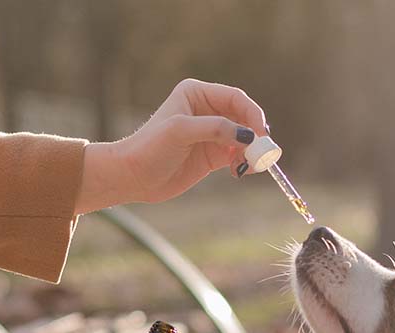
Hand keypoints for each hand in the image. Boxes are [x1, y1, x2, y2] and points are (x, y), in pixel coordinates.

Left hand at [76, 78, 268, 213]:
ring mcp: (212, 134)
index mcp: (197, 94)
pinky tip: (239, 172)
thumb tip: (248, 135)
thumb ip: (215, 129)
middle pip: (244, 118)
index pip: (236, 98)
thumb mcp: (181, 132)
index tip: (260, 134)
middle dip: (255, 135)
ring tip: (246, 167)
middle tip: (261, 154)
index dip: (252, 114)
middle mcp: (207, 111)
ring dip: (252, 152)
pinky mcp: (213, 155)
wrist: (133, 177)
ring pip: (245, 139)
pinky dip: (245, 163)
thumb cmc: (150, 148)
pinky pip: (239, 156)